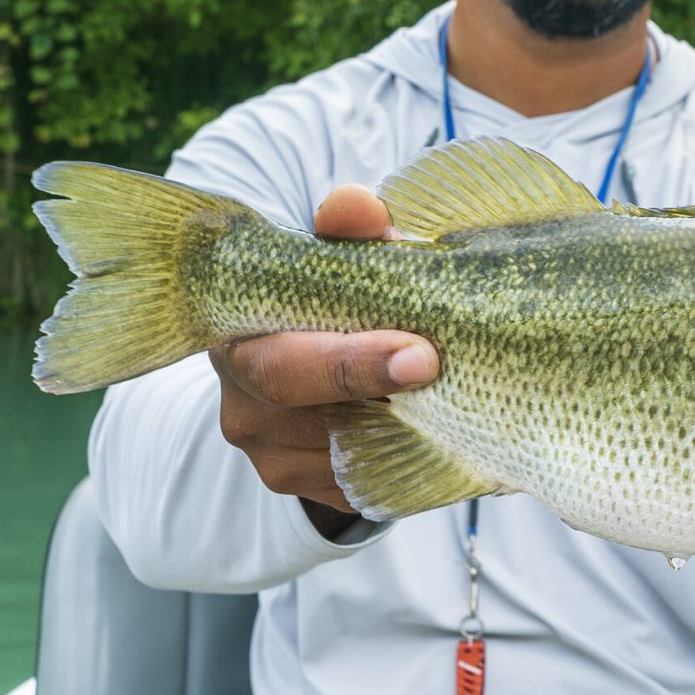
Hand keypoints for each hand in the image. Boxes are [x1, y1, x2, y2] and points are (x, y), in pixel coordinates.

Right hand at [210, 184, 438, 531]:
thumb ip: (350, 235)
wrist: (310, 376)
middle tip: (438, 369)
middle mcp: (241, 402)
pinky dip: (408, 456)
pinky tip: (448, 432)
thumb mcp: (339, 264)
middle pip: (301, 406)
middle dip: (373, 386)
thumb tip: (359, 206)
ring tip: (457, 392)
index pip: (280, 358)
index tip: (419, 352)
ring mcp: (270, 455)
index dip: (348, 360)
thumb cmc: (332, 304)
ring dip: (402, 424)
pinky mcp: (306, 488)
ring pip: (341, 451)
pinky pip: (363, 482)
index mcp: (238, 334)